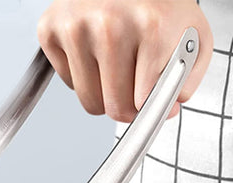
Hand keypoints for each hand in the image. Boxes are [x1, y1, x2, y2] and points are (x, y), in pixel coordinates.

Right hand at [37, 0, 212, 121]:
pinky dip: (81, 75)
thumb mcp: (193, 35)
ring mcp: (76, 27)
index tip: (149, 104)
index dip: (146, 109)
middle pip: (112, 107)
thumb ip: (185, 79)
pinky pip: (68, 83)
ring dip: (102, 92)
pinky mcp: (50, 30)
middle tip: (132, 84)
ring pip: (88, 101)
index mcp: (151, 27)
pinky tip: (93, 51)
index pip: (141, 103)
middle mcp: (109, 26)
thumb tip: (165, 111)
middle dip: (124, 105)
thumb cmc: (157, 5)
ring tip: (114, 63)